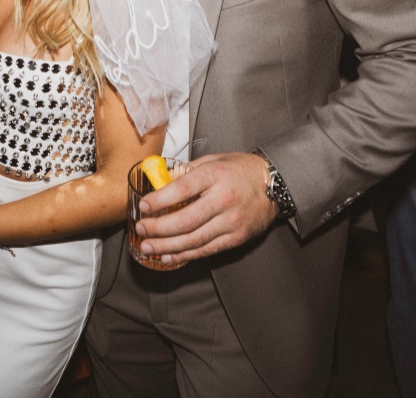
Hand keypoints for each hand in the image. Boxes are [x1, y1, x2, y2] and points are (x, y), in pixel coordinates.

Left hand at [133, 152, 278, 264]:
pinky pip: (207, 250)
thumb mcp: (213, 160)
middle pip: (185, 220)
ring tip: (148, 246)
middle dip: (159, 228)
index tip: (143, 206)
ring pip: (194, 239)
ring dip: (167, 245)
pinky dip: (186, 254)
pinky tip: (169, 255)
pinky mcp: (236, 238)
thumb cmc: (240, 170)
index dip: (160, 200)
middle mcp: (224, 199)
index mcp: (215, 175)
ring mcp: (232, 221)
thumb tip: (158, 181)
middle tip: (141, 229)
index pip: (182, 189)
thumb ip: (186, 171)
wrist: (274, 185)